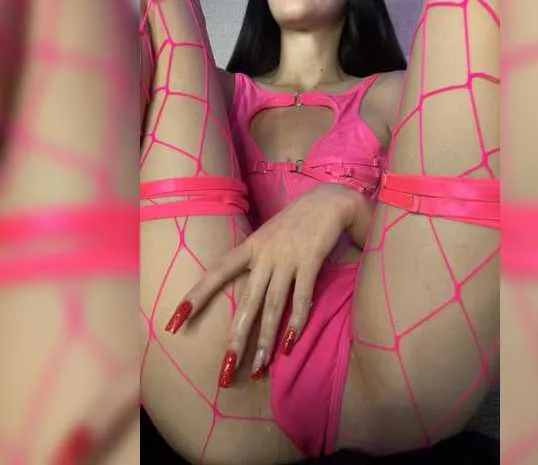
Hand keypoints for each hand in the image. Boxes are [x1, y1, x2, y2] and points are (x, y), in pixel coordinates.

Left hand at [164, 183, 371, 386]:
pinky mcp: (311, 260)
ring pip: (273, 306)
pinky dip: (297, 321)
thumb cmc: (298, 222)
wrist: (330, 200)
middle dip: (235, 339)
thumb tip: (246, 296)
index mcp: (250, 247)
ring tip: (258, 368)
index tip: (174, 321)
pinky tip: (291, 344)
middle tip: (225, 371)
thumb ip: (256, 262)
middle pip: (246, 302)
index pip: (217, 273)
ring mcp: (288, 257)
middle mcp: (265, 254)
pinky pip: (302, 296)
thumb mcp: (269, 237)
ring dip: (265, 340)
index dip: (196, 296)